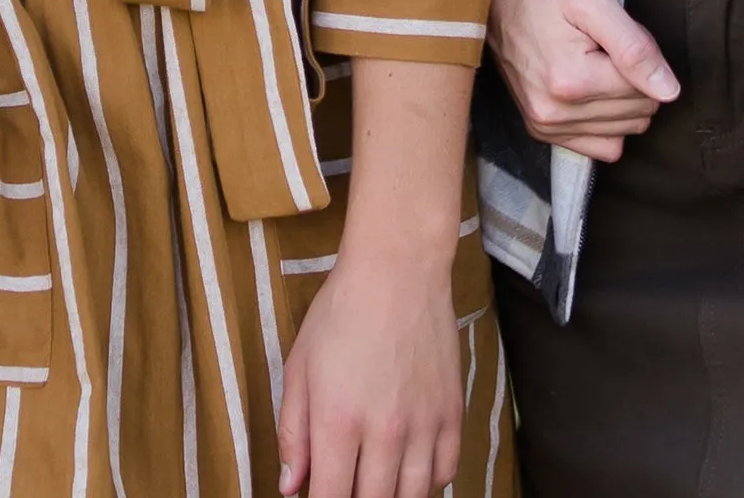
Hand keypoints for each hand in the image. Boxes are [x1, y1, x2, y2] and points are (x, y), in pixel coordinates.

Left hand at [277, 244, 460, 497]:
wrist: (397, 269)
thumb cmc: (342, 311)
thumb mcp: (300, 366)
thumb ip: (293, 432)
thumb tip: (292, 486)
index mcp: (338, 420)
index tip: (320, 497)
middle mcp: (383, 431)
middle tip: (348, 483)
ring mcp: (423, 424)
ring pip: (412, 497)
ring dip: (391, 497)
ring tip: (376, 481)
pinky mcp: (451, 413)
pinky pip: (446, 473)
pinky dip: (428, 483)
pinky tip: (410, 470)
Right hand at [489, 0, 676, 162]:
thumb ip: (635, 46)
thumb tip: (670, 92)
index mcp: (571, 81)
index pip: (647, 90)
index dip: (641, 56)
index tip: (614, 32)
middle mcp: (556, 113)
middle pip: (638, 114)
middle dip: (633, 79)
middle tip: (604, 46)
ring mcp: (546, 126)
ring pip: (624, 131)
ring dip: (621, 100)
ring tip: (594, 63)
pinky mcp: (541, 132)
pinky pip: (602, 148)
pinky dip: (607, 124)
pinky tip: (592, 92)